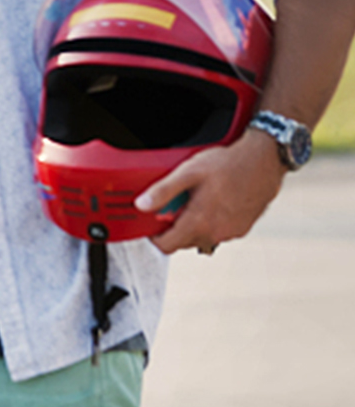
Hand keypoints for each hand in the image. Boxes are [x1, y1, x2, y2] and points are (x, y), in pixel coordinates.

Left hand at [135, 133, 283, 256]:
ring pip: (202, 237)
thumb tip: (141, 205)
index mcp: (199, 222)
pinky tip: (215, 203)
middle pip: (183, 242)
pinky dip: (211, 223)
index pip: (167, 246)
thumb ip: (163, 191)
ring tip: (198, 200)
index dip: (155, 236)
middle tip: (178, 204)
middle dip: (175, 227)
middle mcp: (216, 233)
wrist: (264, 160)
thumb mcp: (188, 172)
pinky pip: (219, 232)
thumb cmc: (227, 164)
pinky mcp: (243, 228)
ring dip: (194, 225)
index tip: (153, 224)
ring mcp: (231, 232)